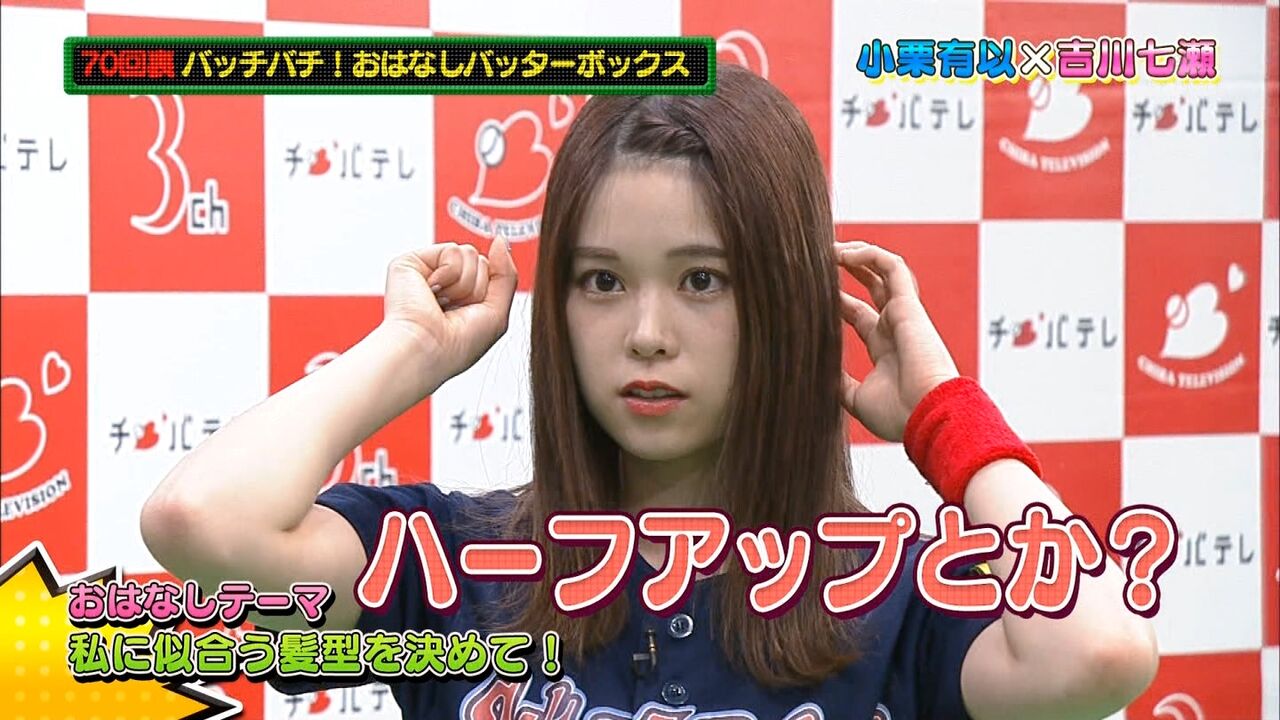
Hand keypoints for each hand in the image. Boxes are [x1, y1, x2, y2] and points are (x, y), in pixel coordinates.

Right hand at [381, 240, 518, 381]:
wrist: (426, 349)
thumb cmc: (457, 345)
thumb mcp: (497, 313)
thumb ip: (505, 274)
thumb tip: (500, 240)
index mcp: (462, 298)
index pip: (489, 272)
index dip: (486, 292)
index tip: (468, 315)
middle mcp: (445, 283)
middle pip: (481, 261)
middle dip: (475, 288)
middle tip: (454, 309)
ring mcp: (428, 271)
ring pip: (469, 253)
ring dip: (462, 284)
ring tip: (442, 302)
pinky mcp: (412, 261)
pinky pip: (452, 250)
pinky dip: (448, 274)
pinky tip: (432, 292)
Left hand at [835, 241, 959, 441]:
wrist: (926, 415)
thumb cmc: (898, 415)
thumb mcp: (856, 399)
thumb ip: (839, 383)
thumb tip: (816, 373)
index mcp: (884, 348)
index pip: (857, 313)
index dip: (836, 299)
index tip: (809, 290)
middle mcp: (894, 327)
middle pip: (872, 286)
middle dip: (848, 269)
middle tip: (821, 258)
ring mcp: (903, 314)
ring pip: (884, 270)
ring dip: (858, 254)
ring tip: (829, 248)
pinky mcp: (908, 305)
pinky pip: (892, 267)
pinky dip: (870, 254)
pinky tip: (843, 254)